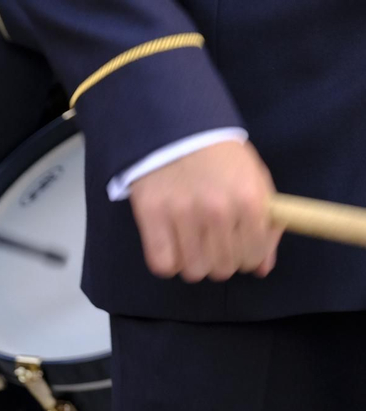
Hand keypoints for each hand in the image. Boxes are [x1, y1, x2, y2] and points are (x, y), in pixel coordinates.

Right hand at [129, 141, 282, 282]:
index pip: (253, 256)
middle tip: (213, 244)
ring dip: (194, 263)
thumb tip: (262, 269)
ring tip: (192, 244)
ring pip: (193, 271)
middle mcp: (218, 211)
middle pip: (223, 269)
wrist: (177, 131)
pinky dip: (168, 262)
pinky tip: (172, 246)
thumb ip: (266, 225)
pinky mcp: (152, 217)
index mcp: (249, 201)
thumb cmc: (221, 159)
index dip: (248, 257)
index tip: (238, 248)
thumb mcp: (254, 183)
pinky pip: (163, 265)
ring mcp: (182, 215)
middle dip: (220, 261)